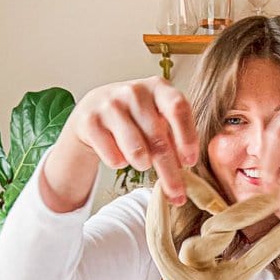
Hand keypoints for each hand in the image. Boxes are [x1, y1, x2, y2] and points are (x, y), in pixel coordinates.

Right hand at [44, 79, 197, 209]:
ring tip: (143, 163)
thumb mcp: (158, 118)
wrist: (92, 112)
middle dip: (169, 171)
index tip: (190, 162)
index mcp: (158, 86)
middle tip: (177, 193)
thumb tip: (186, 166)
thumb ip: (175, 136)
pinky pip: (113, 156)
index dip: (187, 137)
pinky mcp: (90, 121)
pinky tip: (119, 156)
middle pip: (158, 137)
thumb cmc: (135, 118)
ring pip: (136, 149)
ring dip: (143, 164)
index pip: (178, 108)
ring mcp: (110, 104)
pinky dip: (119, 163)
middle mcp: (134, 91)